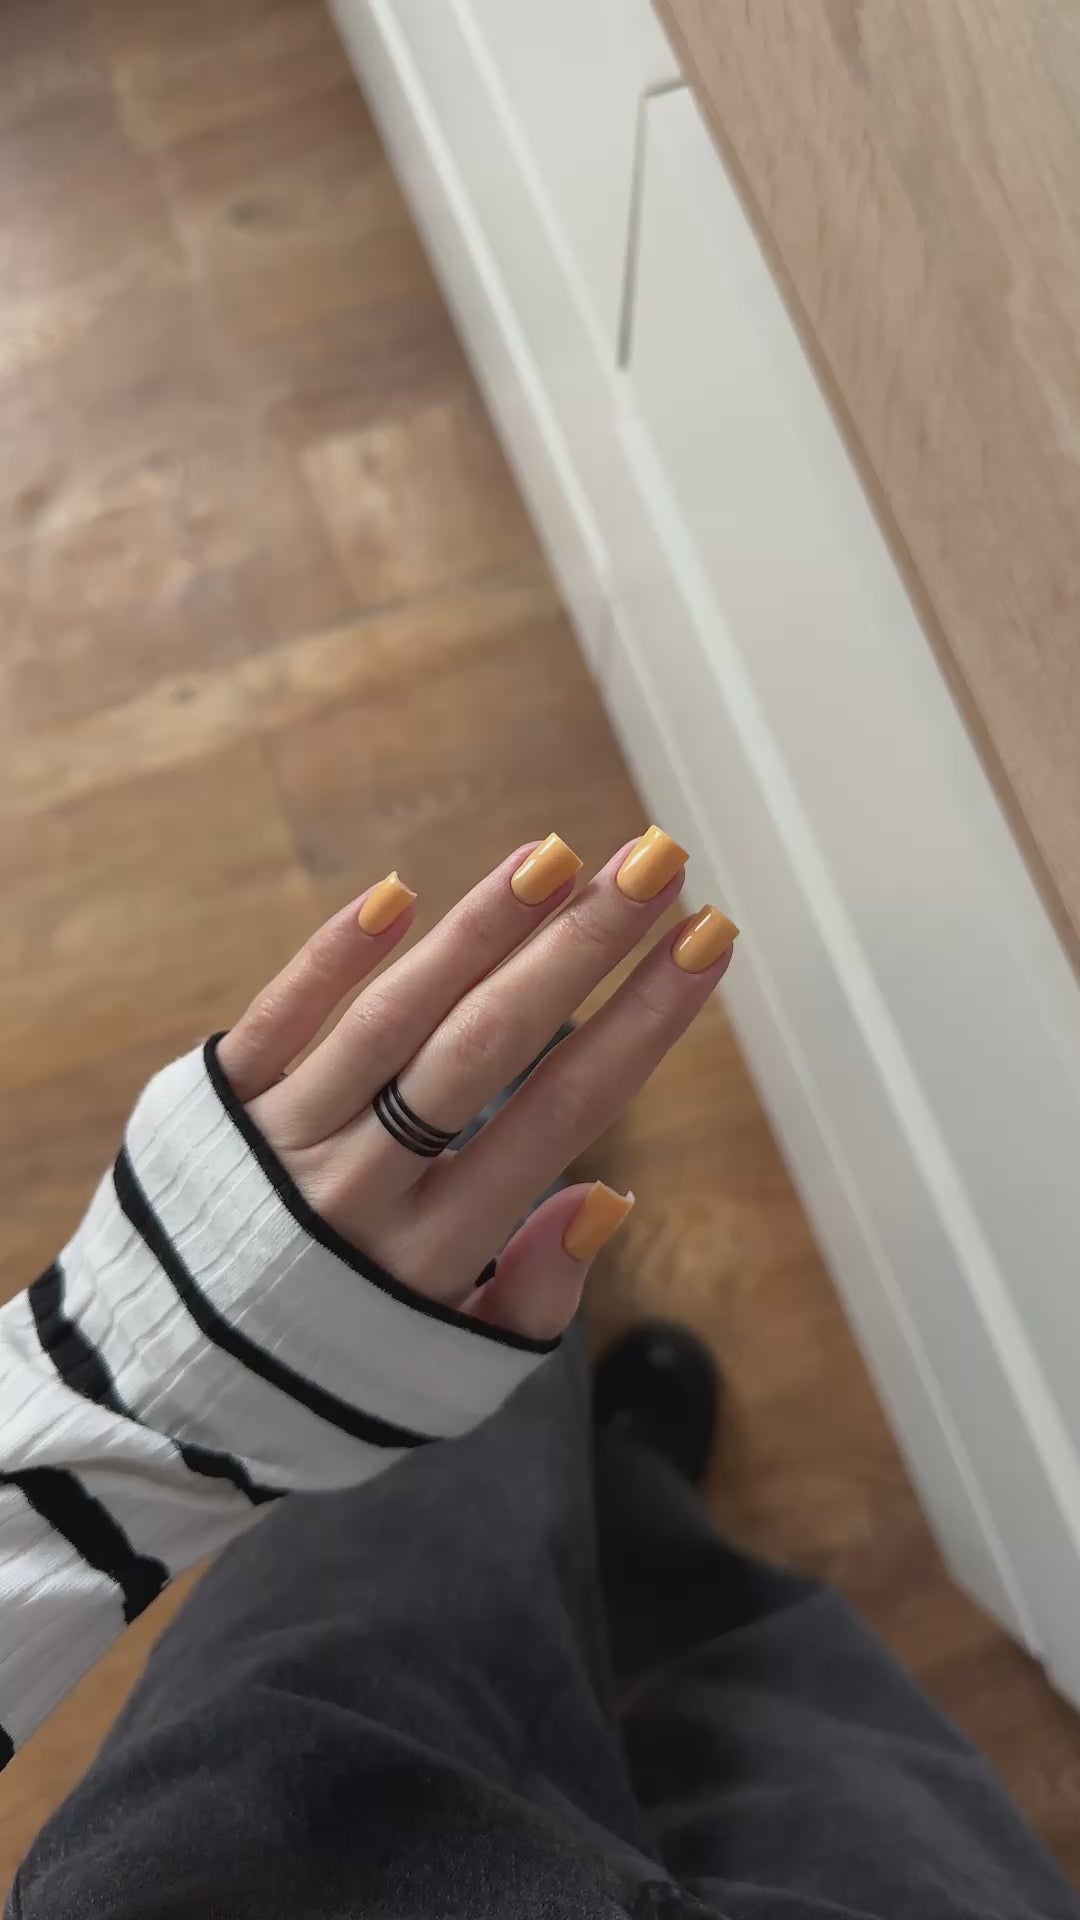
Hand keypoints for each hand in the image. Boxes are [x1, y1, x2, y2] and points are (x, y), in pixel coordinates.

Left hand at [217, 830, 736, 1341]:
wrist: (156, 1398)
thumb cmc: (331, 1373)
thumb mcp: (446, 1374)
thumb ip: (530, 1294)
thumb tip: (606, 1197)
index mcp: (433, 1253)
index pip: (562, 1113)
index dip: (641, 1022)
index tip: (704, 941)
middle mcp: (361, 1188)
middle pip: (487, 1046)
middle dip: (581, 948)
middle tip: (655, 861)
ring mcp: (282, 1140)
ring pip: (394, 1018)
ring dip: (479, 931)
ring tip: (559, 856)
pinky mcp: (213, 1107)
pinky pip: (278, 1019)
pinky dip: (332, 957)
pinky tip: (397, 892)